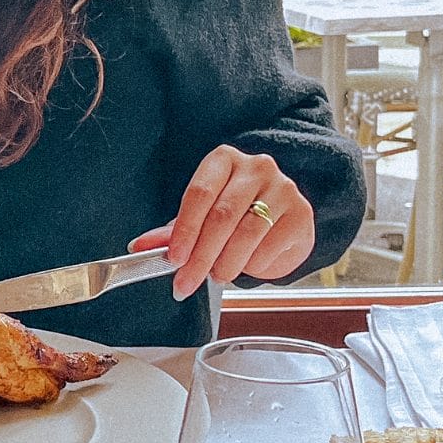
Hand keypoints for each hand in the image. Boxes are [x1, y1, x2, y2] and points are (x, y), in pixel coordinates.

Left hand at [130, 147, 314, 298]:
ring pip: (247, 234)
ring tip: (217, 275)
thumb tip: (140, 247)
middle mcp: (256, 167)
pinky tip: (248, 264)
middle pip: (222, 216)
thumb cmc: (237, 214)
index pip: (199, 194)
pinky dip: (253, 265)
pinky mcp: (301, 213)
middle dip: (201, 257)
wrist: (283, 218)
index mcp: (223, 160)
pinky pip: (270, 247)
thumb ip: (173, 232)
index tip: (175, 259)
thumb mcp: (201, 218)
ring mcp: (282, 188)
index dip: (185, 230)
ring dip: (226, 264)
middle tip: (187, 282)